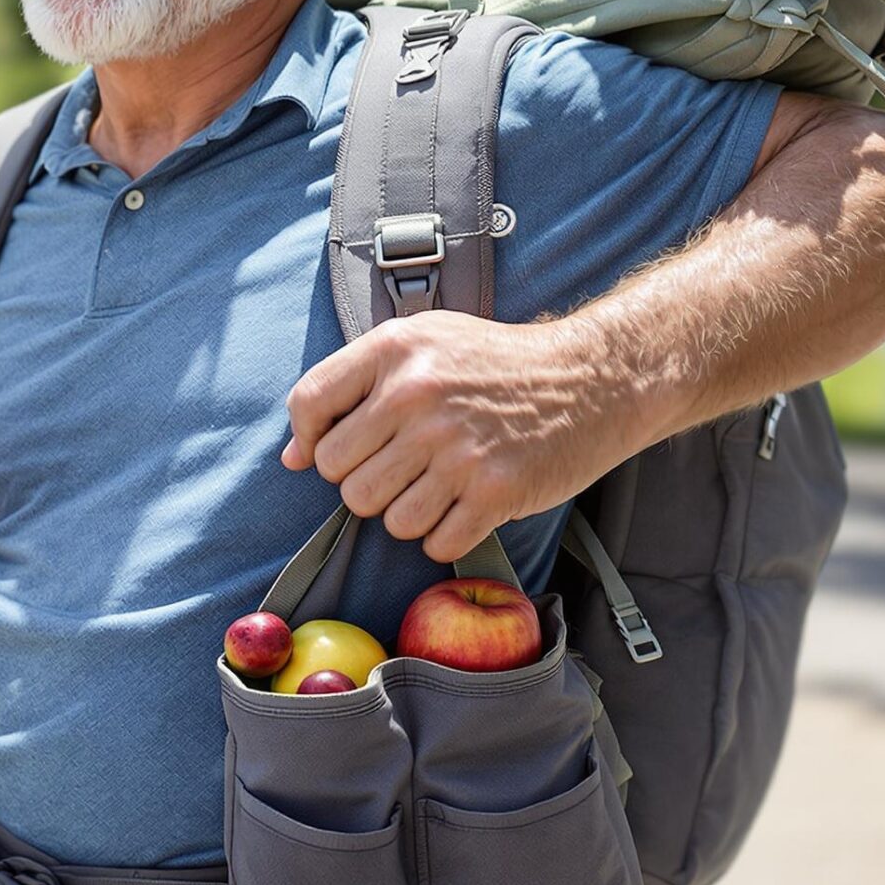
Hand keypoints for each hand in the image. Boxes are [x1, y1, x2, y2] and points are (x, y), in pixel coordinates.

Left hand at [280, 311, 630, 563]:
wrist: (591, 379)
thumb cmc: (494, 364)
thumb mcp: (422, 342)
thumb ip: (350, 386)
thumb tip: (292, 457)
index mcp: (394, 351)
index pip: (309, 405)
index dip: (310, 438)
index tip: (332, 449)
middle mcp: (417, 397)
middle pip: (340, 474)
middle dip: (364, 480)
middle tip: (402, 467)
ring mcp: (456, 447)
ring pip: (383, 516)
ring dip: (404, 512)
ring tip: (436, 485)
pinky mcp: (495, 491)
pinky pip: (433, 541)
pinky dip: (443, 534)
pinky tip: (464, 505)